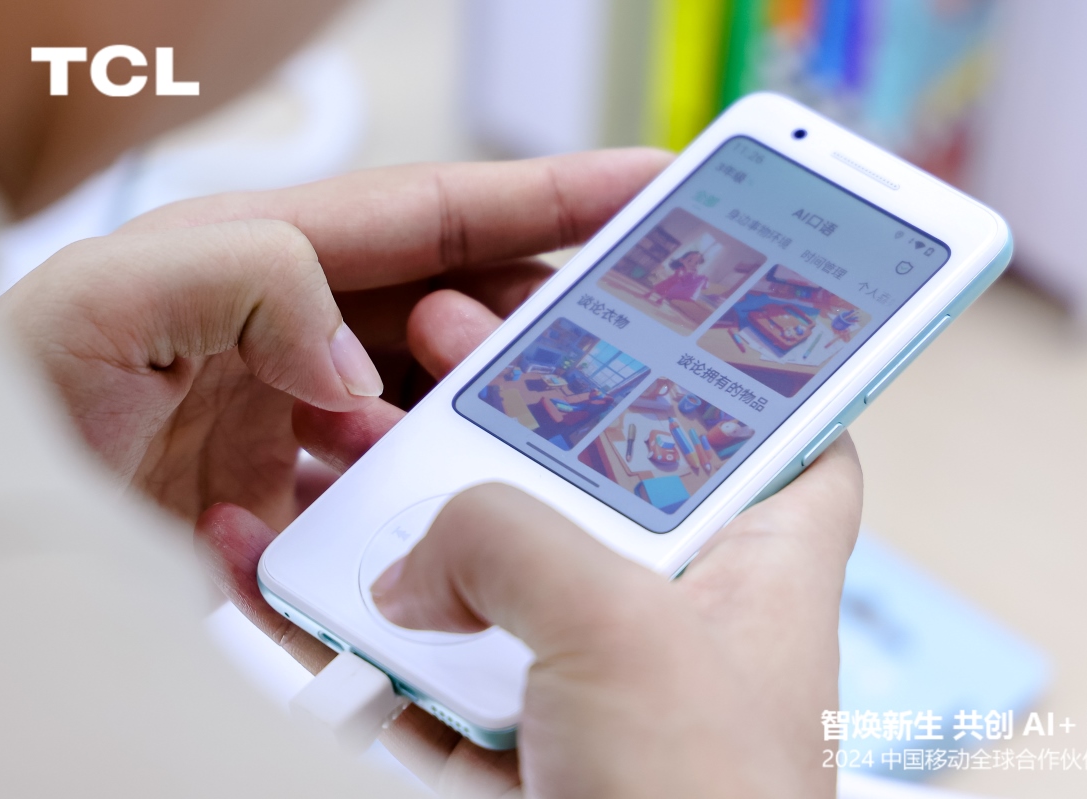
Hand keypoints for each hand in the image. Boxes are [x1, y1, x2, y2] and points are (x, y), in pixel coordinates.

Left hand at [0, 150, 669, 528]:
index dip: (552, 195)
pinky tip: (388, 526)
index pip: (439, 211)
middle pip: (454, 306)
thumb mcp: (110, 300)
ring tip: (486, 455)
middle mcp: (293, 326)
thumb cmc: (14, 395)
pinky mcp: (284, 488)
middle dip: (524, 328)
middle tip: (583, 358)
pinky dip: (401, 509)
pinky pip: (378, 493)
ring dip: (463, 432)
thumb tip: (358, 372)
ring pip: (430, 405)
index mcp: (269, 252)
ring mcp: (294, 409)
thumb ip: (248, 285)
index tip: (645, 190)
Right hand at [197, 284, 862, 796]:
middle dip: (521, 402)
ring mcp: (592, 674)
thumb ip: (511, 541)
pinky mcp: (518, 737)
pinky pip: (437, 663)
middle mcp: (682, 608)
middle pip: (605, 470)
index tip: (655, 290)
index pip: (782, 423)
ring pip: (505, 563)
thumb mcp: (622, 632)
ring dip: (426, 509)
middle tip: (453, 328)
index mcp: (760, 560)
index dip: (728, 353)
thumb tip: (413, 555)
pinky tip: (304, 573)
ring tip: (359, 430)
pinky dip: (370, 628)